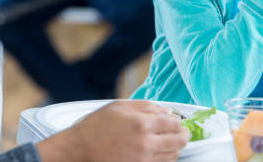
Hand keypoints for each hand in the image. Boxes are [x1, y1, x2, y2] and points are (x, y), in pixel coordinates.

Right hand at [37, 100, 189, 161]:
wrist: (79, 150)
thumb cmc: (95, 127)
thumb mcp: (119, 106)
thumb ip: (146, 106)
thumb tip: (165, 110)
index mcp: (142, 124)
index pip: (174, 123)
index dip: (179, 121)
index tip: (177, 120)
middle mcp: (146, 144)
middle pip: (179, 141)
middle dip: (183, 135)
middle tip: (182, 131)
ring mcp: (143, 160)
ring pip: (173, 156)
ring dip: (176, 147)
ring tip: (171, 141)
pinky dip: (166, 158)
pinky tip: (161, 151)